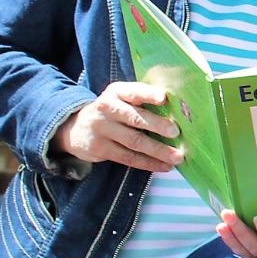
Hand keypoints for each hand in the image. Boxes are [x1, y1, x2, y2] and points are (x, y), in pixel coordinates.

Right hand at [52, 81, 180, 171]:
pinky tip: (165, 166)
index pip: (133, 91)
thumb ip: (143, 100)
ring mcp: (102, 129)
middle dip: (156, 125)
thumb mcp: (122, 99)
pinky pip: (128, 158)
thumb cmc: (113, 111)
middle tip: (176, 132)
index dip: (148, 94)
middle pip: (134, 118)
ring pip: (134, 141)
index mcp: (116, 92)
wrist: (75, 128)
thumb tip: (180, 110)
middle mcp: (107, 108)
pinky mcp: (100, 149)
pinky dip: (149, 163)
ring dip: (158, 150)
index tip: (164, 97)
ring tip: (178, 157)